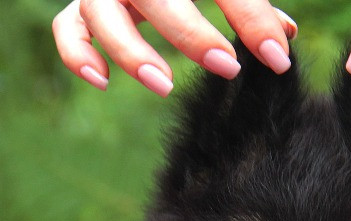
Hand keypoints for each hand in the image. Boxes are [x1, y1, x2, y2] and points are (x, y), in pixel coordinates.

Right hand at [52, 0, 296, 96]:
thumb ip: (249, 5)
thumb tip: (282, 42)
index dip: (250, 17)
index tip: (278, 58)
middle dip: (190, 33)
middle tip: (228, 66)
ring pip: (100, 12)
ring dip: (130, 51)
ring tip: (163, 83)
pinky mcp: (81, 5)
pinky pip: (69, 28)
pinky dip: (78, 53)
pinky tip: (102, 81)